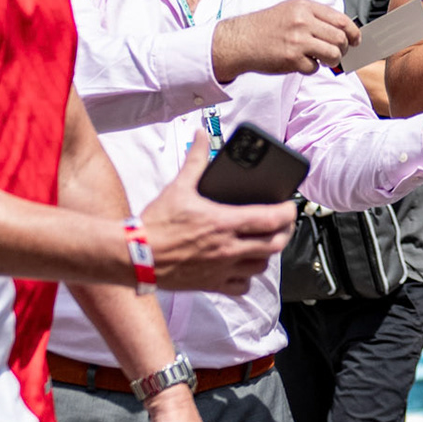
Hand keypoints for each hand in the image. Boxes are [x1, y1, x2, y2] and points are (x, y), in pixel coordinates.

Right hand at [139, 133, 295, 293]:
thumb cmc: (156, 223)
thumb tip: (200, 134)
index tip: (289, 206)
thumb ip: (195, 160)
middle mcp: (228, 248)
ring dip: (267, 254)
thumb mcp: (178, 187)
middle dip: (285, 232)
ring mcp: (221, 269)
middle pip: (274, 244)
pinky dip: (247, 278)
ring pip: (261, 266)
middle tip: (284, 224)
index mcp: (223, 222)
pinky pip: (241, 287)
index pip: (271, 219)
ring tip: (264, 242)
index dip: (287, 212)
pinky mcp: (211, 285)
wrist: (133, 256)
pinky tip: (243, 267)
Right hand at [212, 0, 358, 81]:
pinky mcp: (292, 59)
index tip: (356, 40)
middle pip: (340, 38)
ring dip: (332, 60)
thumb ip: (316, 17)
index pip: (341, 19)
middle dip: (344, 49)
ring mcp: (297, 41)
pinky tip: (301, 63)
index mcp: (305, 7)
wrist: (240, 40)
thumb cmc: (268, 26)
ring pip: (333, 54)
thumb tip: (343, 31)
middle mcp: (303, 21)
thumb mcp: (291, 10)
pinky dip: (311, 68)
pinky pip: (315, 68)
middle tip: (338, 53)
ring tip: (323, 60)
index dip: (353, 32)